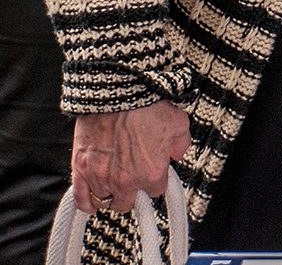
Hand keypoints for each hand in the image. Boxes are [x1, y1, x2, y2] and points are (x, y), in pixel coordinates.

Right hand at [71, 101, 190, 213]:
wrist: (118, 94)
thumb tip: (177, 154)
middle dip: (132, 194)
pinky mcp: (81, 169)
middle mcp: (126, 181)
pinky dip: (85, 204)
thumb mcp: (179, 123)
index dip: (154, 181)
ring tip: (113, 185)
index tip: (152, 173)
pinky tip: (90, 205)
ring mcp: (101, 177)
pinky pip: (80, 198)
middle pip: (127, 203)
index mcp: (151, 173)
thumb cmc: (147, 107)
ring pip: (105, 200)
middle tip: (132, 180)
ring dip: (110, 194)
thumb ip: (181, 144)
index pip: (155, 191)